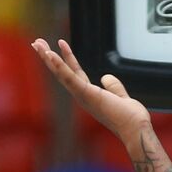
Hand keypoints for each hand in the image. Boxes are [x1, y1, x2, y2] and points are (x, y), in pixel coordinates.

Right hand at [31, 38, 150, 140]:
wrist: (135, 129)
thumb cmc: (129, 118)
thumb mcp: (120, 97)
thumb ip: (114, 87)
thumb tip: (105, 77)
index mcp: (89, 95)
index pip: (74, 73)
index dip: (66, 59)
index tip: (60, 44)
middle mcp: (81, 96)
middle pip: (61, 73)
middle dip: (49, 57)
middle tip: (37, 42)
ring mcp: (82, 95)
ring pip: (61, 73)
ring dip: (49, 58)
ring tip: (38, 44)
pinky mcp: (86, 94)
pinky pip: (70, 77)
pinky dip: (60, 65)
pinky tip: (51, 54)